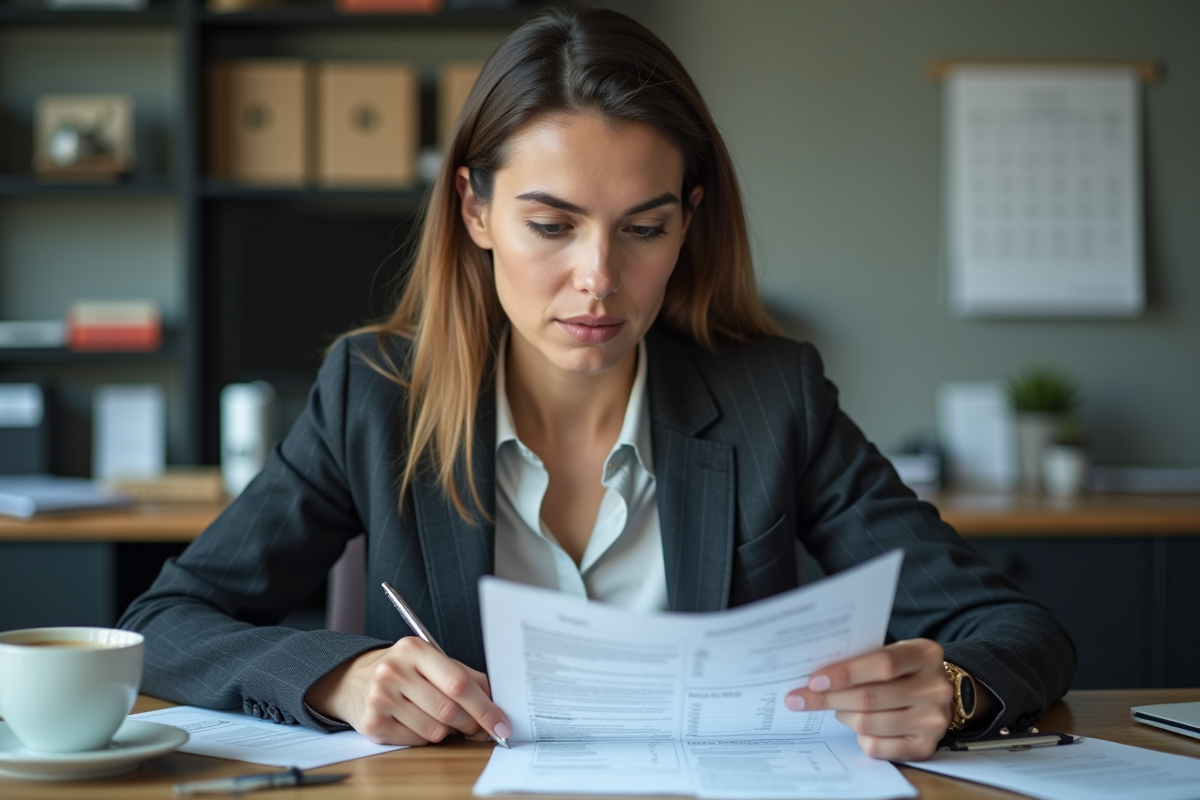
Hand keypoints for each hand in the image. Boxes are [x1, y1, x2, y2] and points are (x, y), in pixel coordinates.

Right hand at [305, 637, 511, 745]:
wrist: (355, 679)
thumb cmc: (404, 670)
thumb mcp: (433, 662)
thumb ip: (466, 677)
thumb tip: (497, 704)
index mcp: (414, 649)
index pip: (459, 683)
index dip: (485, 708)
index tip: (501, 723)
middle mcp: (394, 671)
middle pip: (449, 710)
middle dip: (471, 724)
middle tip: (478, 727)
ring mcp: (380, 698)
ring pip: (435, 730)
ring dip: (447, 731)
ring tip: (439, 717)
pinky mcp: (372, 723)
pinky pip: (417, 741)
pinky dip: (426, 737)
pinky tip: (417, 722)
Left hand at [784, 639, 951, 760]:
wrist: (939, 691)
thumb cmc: (904, 668)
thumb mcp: (892, 652)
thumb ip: (863, 659)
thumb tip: (814, 676)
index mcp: (926, 655)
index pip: (882, 665)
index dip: (845, 673)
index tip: (813, 681)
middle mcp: (935, 689)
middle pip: (870, 698)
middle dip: (829, 699)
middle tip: (799, 699)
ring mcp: (933, 721)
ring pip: (868, 724)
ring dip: (843, 716)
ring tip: (837, 707)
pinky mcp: (925, 747)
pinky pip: (877, 747)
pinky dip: (859, 737)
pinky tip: (857, 724)